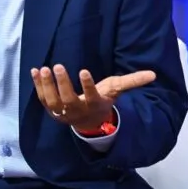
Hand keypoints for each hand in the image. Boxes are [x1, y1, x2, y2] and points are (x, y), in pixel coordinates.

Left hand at [30, 64, 155, 130]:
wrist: (88, 122)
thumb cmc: (102, 101)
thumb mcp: (116, 91)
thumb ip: (132, 82)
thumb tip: (153, 74)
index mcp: (94, 105)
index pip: (91, 96)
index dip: (87, 85)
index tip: (84, 71)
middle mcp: (78, 111)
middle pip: (68, 100)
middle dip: (62, 83)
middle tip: (58, 66)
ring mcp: (63, 112)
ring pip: (53, 101)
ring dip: (47, 85)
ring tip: (44, 68)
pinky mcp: (52, 109)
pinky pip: (43, 99)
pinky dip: (38, 86)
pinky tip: (35, 70)